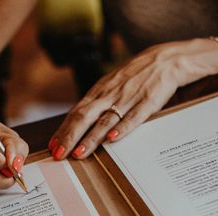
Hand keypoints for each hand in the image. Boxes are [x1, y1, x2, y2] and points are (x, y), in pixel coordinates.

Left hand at [48, 39, 216, 159]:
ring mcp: (128, 99)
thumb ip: (95, 104)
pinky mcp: (147, 102)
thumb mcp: (110, 86)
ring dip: (91, 138)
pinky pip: (133, 117)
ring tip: (79, 153)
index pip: (75, 113)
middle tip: (59, 154)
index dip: (63, 130)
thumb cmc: (134, 77)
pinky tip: (112, 140)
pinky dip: (122, 129)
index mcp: (99, 92)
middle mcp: (109, 95)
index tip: (53, 146)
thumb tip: (76, 124)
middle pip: (84, 117)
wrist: (164, 60)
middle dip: (70, 137)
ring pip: (105, 121)